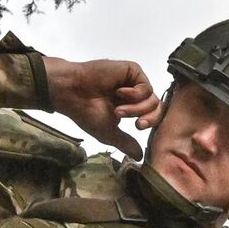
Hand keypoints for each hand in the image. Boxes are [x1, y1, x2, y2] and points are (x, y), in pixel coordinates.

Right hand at [44, 57, 160, 158]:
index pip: (152, 115)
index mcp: (129, 106)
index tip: (138, 127)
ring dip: (136, 108)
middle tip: (136, 124)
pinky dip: (134, 94)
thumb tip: (140, 157)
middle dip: (148, 118)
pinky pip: (146, 86)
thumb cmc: (86, 111)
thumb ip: (126, 142)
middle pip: (156, 107)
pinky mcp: (132, 70)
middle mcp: (133, 93)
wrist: (72, 93)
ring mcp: (133, 81)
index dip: (150, 122)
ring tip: (118, 110)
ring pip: (152, 98)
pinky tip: (118, 92)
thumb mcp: (109, 132)